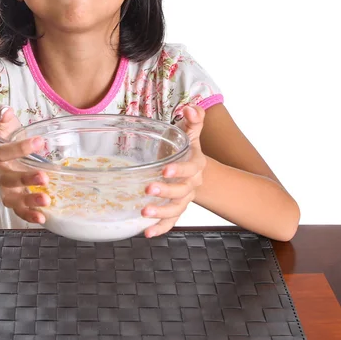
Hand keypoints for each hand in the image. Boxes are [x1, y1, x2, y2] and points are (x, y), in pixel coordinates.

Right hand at [0, 105, 49, 223]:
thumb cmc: (3, 134)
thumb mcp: (0, 119)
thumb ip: (0, 112)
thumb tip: (6, 112)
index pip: (2, 152)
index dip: (19, 148)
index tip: (39, 141)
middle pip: (6, 179)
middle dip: (25, 180)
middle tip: (44, 177)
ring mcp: (5, 187)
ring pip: (12, 199)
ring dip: (28, 202)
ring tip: (46, 200)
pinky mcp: (14, 197)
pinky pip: (19, 209)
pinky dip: (29, 216)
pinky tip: (42, 218)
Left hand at [141, 105, 206, 237]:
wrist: (192, 167)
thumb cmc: (186, 147)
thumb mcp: (190, 131)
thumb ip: (193, 119)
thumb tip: (190, 107)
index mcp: (196, 164)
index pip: (190, 168)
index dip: (179, 170)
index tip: (165, 169)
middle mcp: (192, 184)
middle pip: (182, 191)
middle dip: (165, 191)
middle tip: (148, 189)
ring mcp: (183, 198)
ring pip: (176, 209)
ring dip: (161, 212)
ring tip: (144, 211)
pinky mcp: (175, 209)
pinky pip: (170, 222)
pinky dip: (160, 228)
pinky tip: (146, 232)